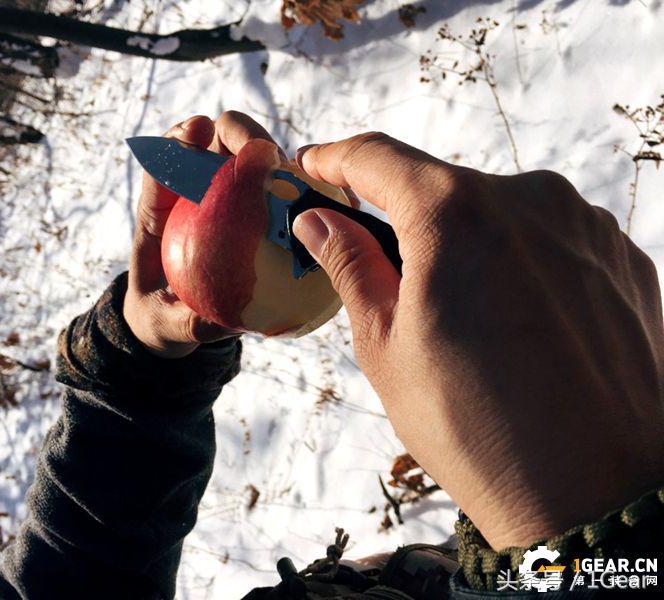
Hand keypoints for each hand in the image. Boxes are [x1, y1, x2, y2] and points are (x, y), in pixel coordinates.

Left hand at [124, 111, 278, 357]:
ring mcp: (227, 200)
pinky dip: (299, 186)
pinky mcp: (254, 212)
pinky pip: (277, 191)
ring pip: (250, 158)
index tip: (198, 130)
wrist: (174, 319)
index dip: (180, 139)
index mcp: (161, 213)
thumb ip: (190, 323)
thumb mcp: (170, 327)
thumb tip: (223, 321)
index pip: (165, 164)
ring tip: (300, 174)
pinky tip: (325, 198)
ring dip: (274, 156)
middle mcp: (195, 195)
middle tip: (265, 154)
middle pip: (215, 143)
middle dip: (239, 133)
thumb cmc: (163, 317)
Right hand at [293, 133, 663, 548]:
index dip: (336, 159)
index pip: (378, 157)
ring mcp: (585, 225)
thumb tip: (317, 220)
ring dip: (469, 245)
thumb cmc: (475, 428)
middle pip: (442, 188)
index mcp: (455, 214)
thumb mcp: (386, 348)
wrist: (597, 496)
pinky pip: (551, 241)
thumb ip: (351, 265)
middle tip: (387, 274)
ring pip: (500, 214)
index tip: (314, 168)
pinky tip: (520, 326)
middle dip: (405, 220)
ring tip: (467, 320)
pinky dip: (521, 264)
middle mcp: (529, 198)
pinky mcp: (622, 257)